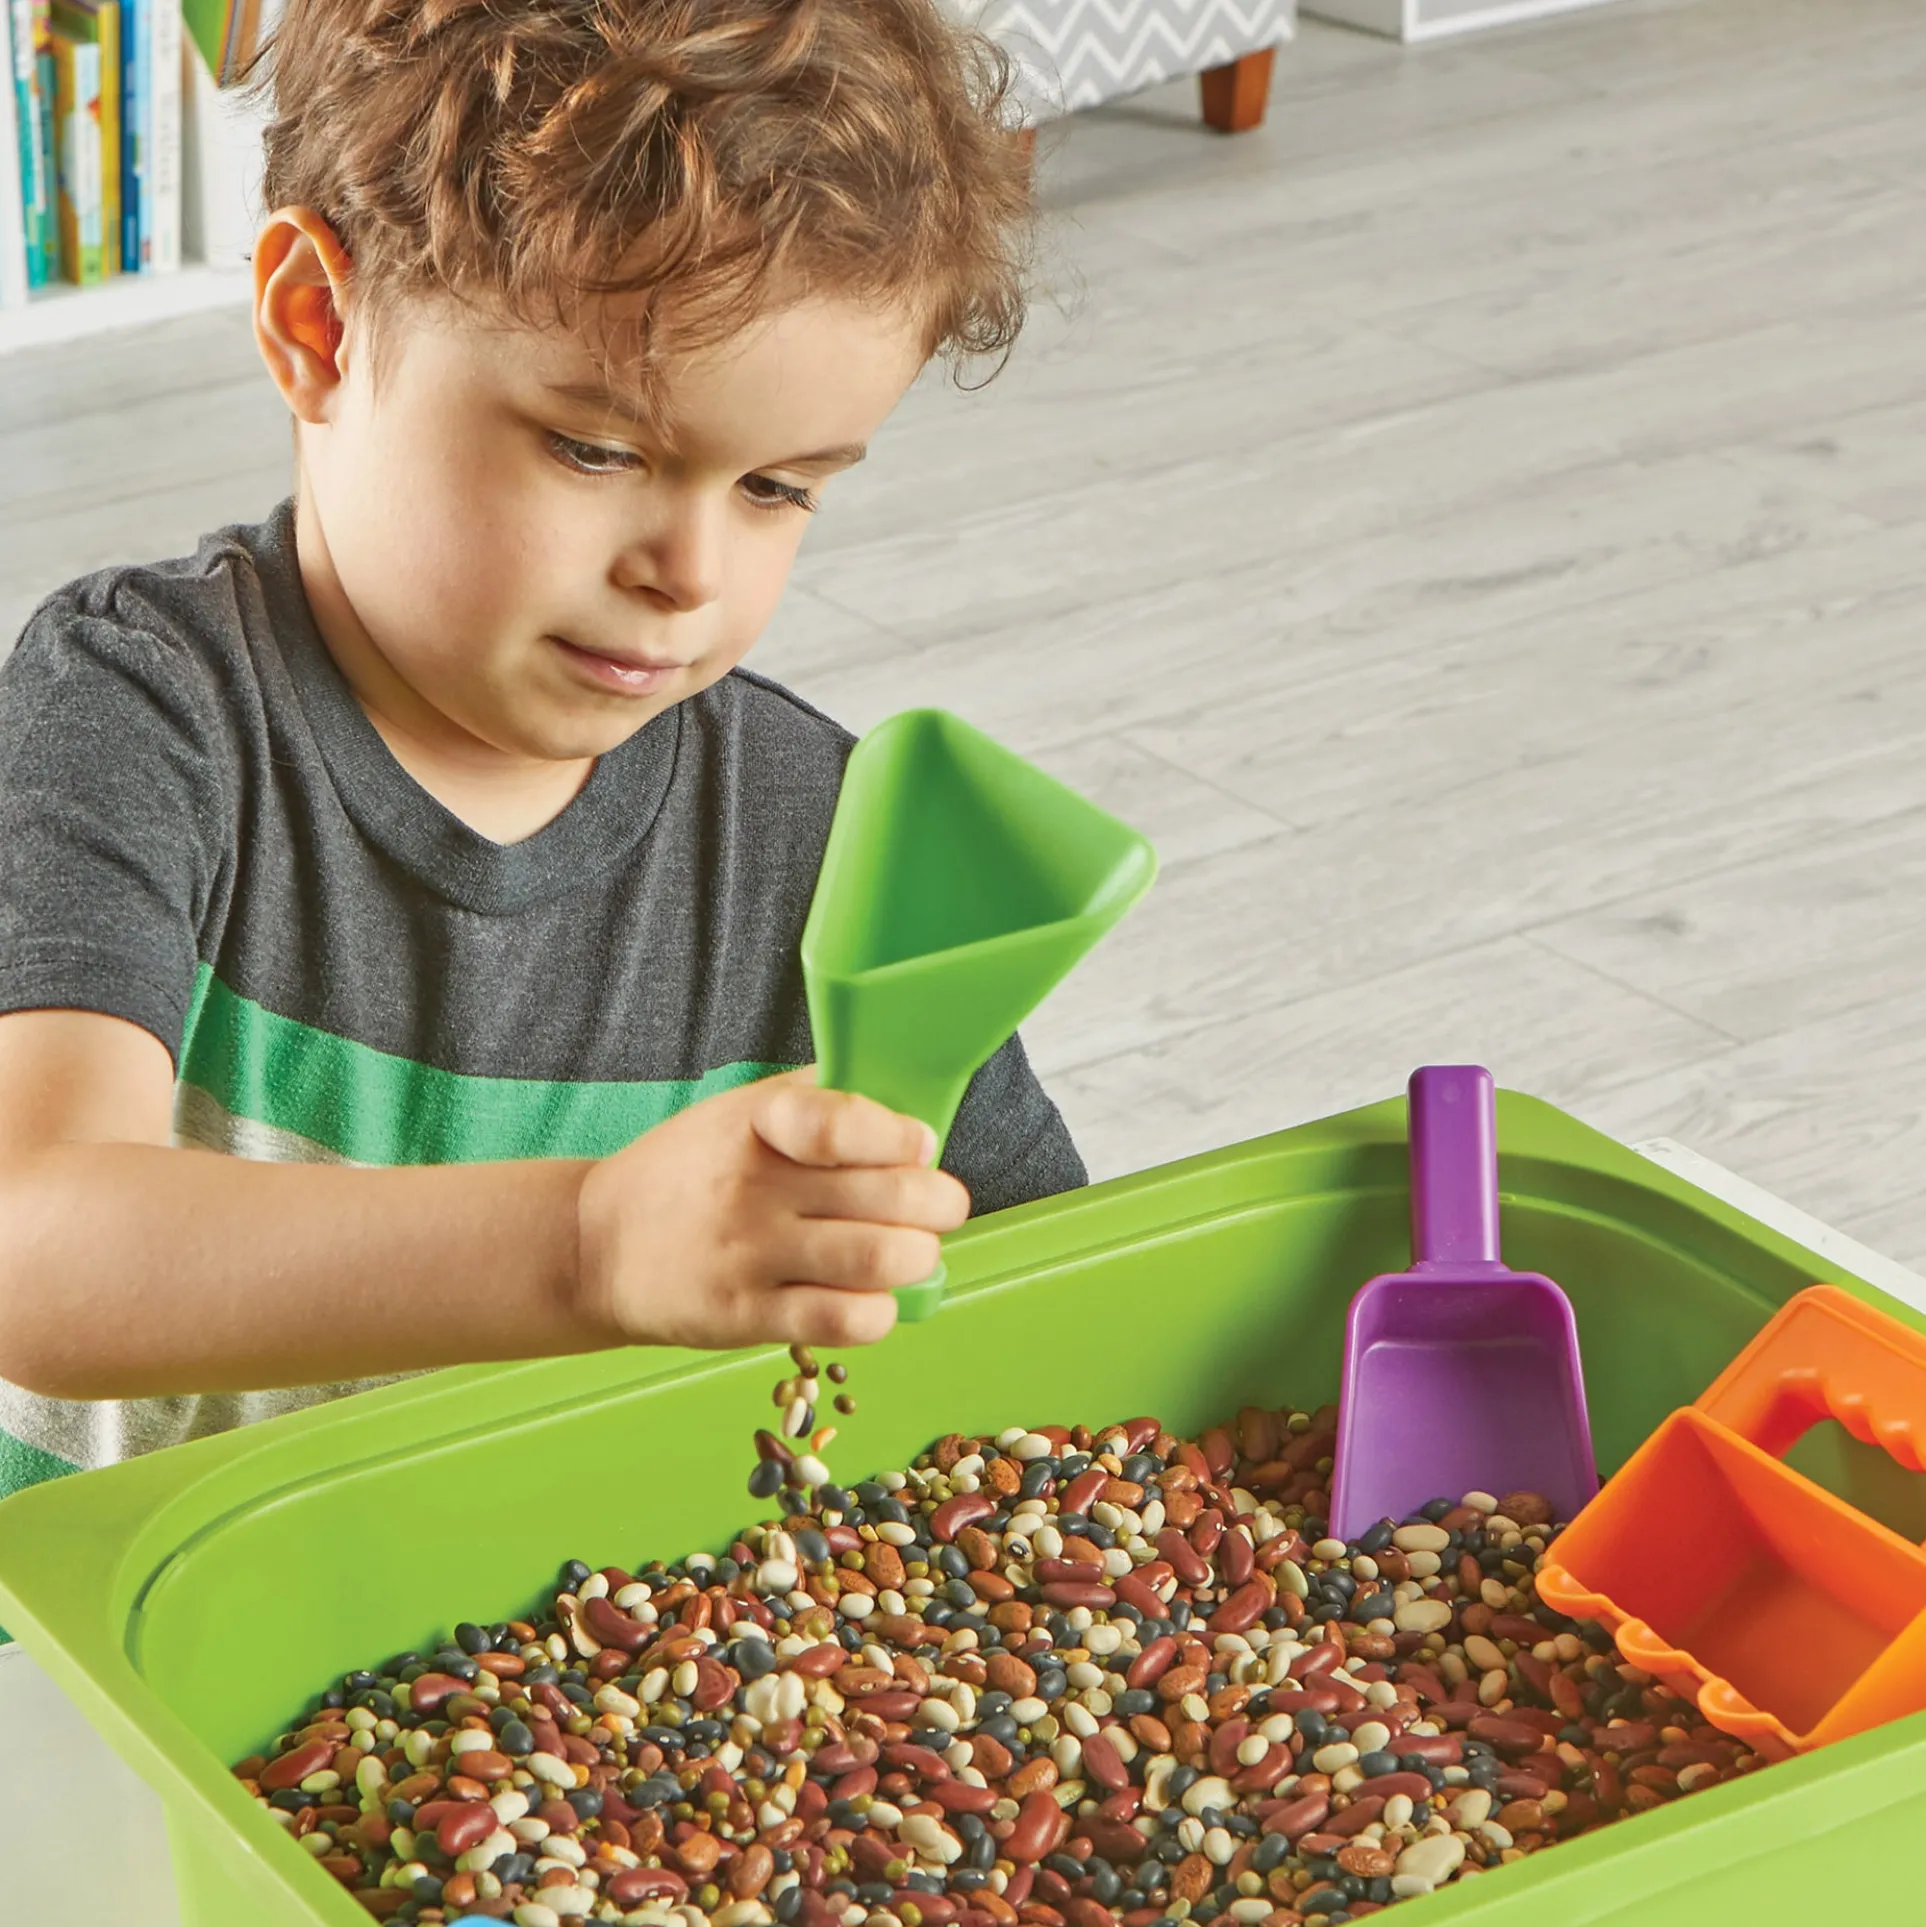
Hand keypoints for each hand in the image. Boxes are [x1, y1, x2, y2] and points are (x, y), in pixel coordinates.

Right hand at [573, 1067, 970, 1351]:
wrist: (596, 1244)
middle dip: (939, 1204)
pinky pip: (843, 1319)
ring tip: (915, 1253)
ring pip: (879, 1259)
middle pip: (888, 1196)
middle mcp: (754, 1185)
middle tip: (939, 1208)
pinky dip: (880, 1311)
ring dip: (919, 1257)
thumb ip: (819, 1100)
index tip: (919, 1146)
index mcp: (758, 1122)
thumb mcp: (738, 1112)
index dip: (903, 1136)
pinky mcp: (745, 1315)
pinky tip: (875, 1298)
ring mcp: (750, 1254)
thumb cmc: (686, 1172)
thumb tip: (908, 1107)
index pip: (845, 1121)